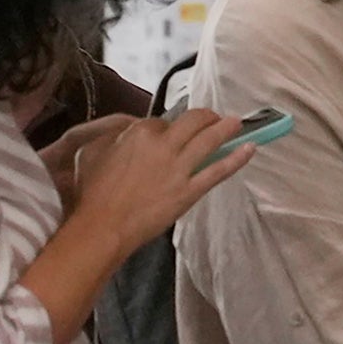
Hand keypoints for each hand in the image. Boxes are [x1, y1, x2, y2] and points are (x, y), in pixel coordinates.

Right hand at [57, 109, 258, 262]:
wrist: (102, 226)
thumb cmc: (92, 192)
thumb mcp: (94, 152)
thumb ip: (115, 137)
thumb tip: (129, 132)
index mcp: (140, 132)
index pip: (164, 121)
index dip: (170, 127)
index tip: (174, 133)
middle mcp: (164, 144)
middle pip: (194, 121)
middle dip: (207, 117)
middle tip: (215, 118)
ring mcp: (179, 167)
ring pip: (210, 140)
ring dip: (227, 128)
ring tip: (238, 123)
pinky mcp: (189, 190)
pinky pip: (218, 170)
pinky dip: (237, 158)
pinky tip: (250, 149)